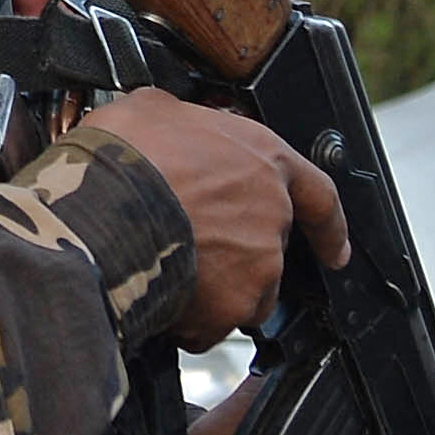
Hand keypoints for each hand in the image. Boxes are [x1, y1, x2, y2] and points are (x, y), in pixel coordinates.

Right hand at [73, 88, 346, 346]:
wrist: (100, 204)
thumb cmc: (127, 153)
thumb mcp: (154, 108)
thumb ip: (181, 123)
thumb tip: (166, 126)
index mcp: (264, 159)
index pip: (320, 196)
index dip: (329, 228)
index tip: (334, 251)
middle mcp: (271, 215)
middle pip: (268, 251)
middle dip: (233, 256)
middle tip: (187, 245)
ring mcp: (256, 265)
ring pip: (242, 292)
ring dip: (212, 289)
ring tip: (165, 272)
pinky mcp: (229, 307)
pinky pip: (209, 326)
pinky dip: (186, 320)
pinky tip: (156, 298)